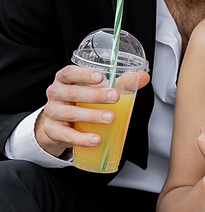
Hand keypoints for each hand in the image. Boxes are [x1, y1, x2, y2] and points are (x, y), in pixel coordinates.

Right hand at [35, 66, 149, 157]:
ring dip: (92, 116)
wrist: (58, 124)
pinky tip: (96, 139)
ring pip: (70, 113)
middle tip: (115, 97)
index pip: (69, 72)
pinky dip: (82, 138)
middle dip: (95, 95)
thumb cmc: (80, 101)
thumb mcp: (96, 90)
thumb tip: (144, 77)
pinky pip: (67, 135)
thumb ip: (120, 83)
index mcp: (64, 79)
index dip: (83, 74)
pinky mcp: (52, 131)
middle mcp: (55, 93)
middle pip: (73, 92)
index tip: (101, 77)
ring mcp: (52, 112)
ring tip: (110, 118)